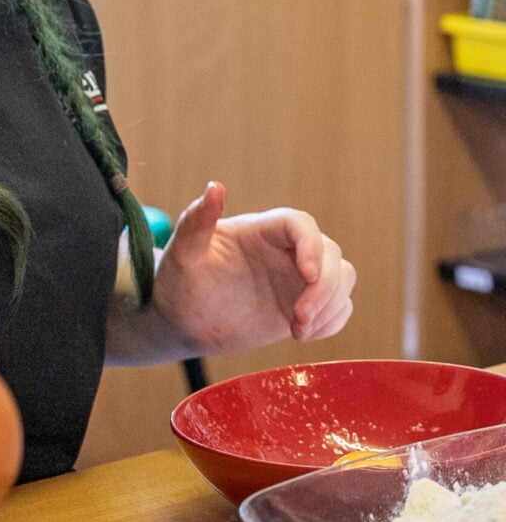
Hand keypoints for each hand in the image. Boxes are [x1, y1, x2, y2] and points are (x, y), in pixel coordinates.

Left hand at [151, 181, 355, 355]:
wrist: (182, 320)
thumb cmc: (179, 282)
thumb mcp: (183, 252)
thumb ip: (197, 220)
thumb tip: (214, 187)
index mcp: (260, 231)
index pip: (301, 225)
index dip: (312, 246)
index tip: (307, 276)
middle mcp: (284, 250)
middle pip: (330, 253)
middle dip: (325, 286)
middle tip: (298, 319)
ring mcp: (296, 278)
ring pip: (341, 277)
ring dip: (331, 304)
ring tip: (299, 329)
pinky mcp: (302, 305)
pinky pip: (337, 307)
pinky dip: (332, 321)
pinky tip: (303, 335)